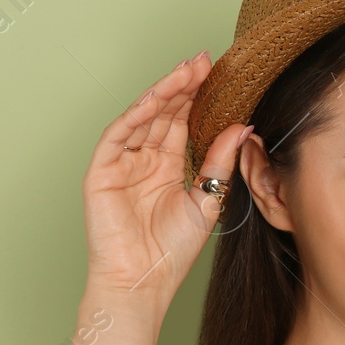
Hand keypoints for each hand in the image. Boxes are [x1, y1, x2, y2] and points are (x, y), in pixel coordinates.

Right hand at [80, 50, 252, 305]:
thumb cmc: (171, 252)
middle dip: (183, 86)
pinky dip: (135, 114)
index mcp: (168, 168)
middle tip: (204, 61)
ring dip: (163, 93)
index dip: (197, 98)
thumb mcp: (207, 201)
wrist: (143, 283)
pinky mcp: (101, 171)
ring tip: (186, 71)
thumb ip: (220, 163)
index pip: (183, 123)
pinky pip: (118, 135)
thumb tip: (243, 127)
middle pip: (164, 114)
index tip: (219, 74)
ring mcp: (122, 163)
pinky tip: (156, 98)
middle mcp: (144, 161)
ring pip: (142, 117)